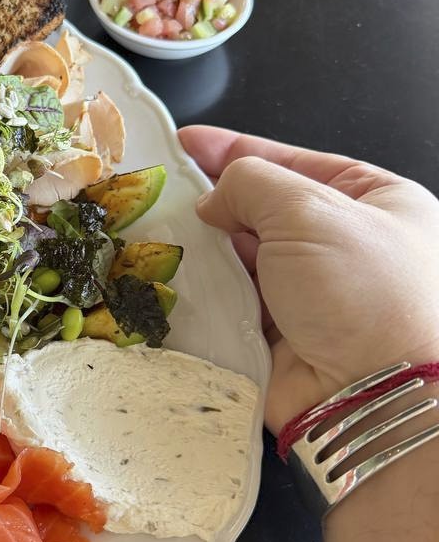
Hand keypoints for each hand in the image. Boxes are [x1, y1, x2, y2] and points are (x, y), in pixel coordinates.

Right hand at [177, 126, 438, 433]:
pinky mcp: (284, 342)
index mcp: (376, 202)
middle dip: (217, 205)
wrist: (376, 396)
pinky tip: (178, 286)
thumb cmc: (368, 296)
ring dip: (208, 255)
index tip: (188, 144)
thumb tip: (214, 198)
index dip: (237, 151)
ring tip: (164, 240)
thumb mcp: (308, 209)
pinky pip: (233, 309)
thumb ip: (250, 182)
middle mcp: (348, 250)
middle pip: (265, 213)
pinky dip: (207, 299)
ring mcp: (315, 298)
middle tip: (165, 195)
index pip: (295, 163)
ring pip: (244, 263)